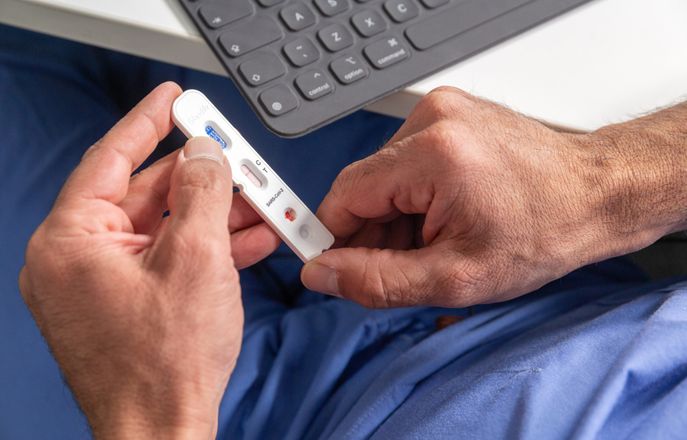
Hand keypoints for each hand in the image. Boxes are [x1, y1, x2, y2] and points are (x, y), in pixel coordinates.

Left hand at [19, 83, 279, 438]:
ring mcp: (102, 285)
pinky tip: (249, 239)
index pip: (111, 159)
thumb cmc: (166, 362)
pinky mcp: (127, 304)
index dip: (148, 122)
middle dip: (202, 179)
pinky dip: (207, 248)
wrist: (164, 434)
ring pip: (164, 228)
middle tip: (237, 158)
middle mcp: (77, 260)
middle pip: (146, 195)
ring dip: (215, 215)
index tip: (174, 98)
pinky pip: (167, 259)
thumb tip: (207, 154)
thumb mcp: (198, 258)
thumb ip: (204, 192)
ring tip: (261, 203)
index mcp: (72, 241)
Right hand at [301, 86, 672, 307]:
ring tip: (438, 241)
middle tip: (408, 265)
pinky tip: (444, 218)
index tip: (338, 267)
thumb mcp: (457, 277)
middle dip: (374, 232)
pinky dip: (415, 197)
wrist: (597, 195)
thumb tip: (322, 274)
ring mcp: (443, 111)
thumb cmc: (545, 232)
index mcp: (432, 153)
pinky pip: (407, 162)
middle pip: (364, 186)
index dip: (334, 238)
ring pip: (384, 177)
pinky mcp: (451, 114)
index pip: (344, 196)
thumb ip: (378, 280)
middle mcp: (433, 119)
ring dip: (396, 216)